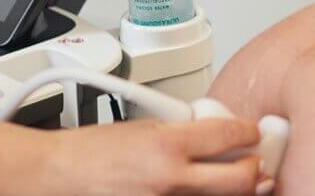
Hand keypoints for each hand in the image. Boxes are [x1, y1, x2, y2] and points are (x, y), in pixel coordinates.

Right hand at [41, 117, 266, 195]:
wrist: (60, 175)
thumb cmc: (90, 151)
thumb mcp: (140, 125)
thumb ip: (179, 130)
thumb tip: (212, 133)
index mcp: (166, 145)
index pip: (228, 135)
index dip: (247, 132)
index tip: (250, 132)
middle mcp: (170, 179)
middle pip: (241, 179)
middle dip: (254, 168)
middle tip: (254, 162)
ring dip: (231, 187)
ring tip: (228, 177)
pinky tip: (199, 189)